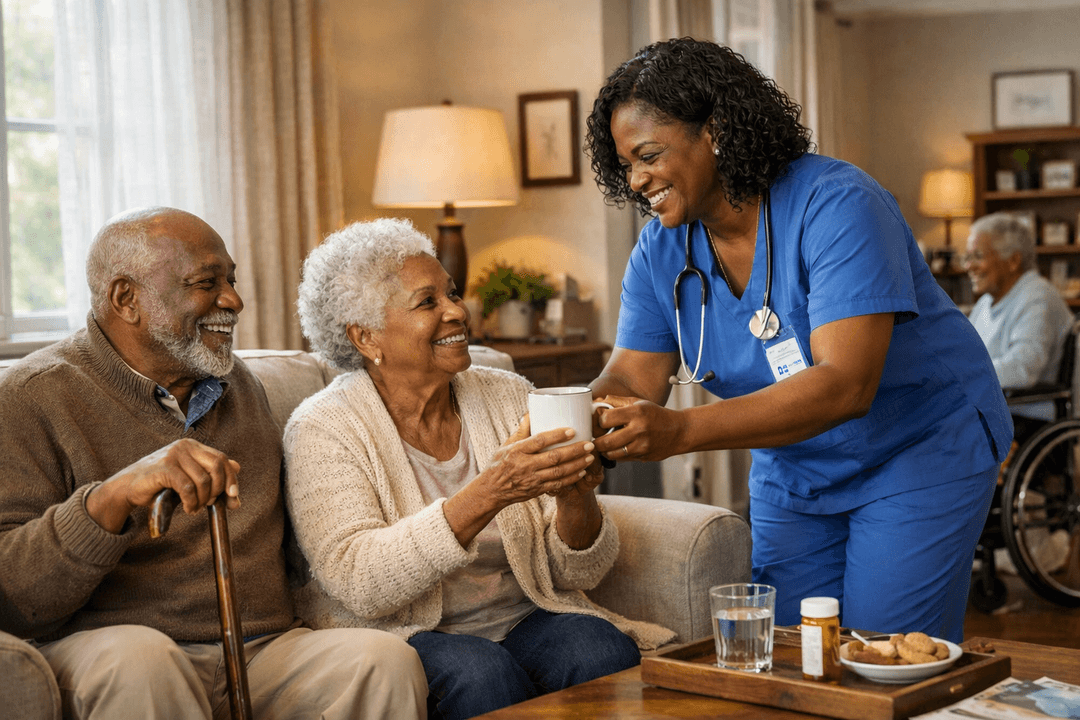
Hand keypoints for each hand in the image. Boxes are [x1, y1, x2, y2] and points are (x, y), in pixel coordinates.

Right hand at [87, 438, 240, 532]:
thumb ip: (211, 471)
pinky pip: (188, 488)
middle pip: (218, 466)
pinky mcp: (164, 468)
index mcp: (193, 446)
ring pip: (204, 480)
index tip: (234, 497)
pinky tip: (188, 509)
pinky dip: (192, 502)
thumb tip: (238, 468)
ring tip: (195, 508)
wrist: (128, 487)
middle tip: (210, 503)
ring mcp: (173, 455)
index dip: (232, 479)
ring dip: (203, 500)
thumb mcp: (189, 476)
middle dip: (220, 489)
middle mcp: (184, 446)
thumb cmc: (161, 483)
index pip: (222, 459)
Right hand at [476, 415, 595, 508]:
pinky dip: (571, 478)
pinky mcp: (536, 490)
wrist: (491, 490)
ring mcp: (531, 479)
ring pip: (559, 473)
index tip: (572, 430)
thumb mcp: (506, 445)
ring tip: (590, 457)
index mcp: (517, 451)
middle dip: (574, 451)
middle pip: (554, 458)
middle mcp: (525, 465)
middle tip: (589, 444)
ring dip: (577, 465)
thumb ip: (521, 431)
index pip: (539, 441)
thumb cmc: (498, 464)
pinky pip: (557, 484)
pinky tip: (582, 471)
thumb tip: (531, 413)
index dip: (557, 436)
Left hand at [592, 395, 688, 462]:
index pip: (606, 419)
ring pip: (611, 454)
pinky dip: (616, 454)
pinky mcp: (643, 457)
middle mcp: (639, 430)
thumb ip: (617, 401)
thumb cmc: (655, 415)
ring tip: (605, 444)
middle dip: (596, 441)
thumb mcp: (638, 403)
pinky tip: (617, 448)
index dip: (600, 421)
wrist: (678, 431)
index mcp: (636, 413)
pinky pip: (622, 458)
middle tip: (595, 439)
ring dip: (604, 450)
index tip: (602, 421)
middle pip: (605, 442)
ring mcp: (641, 446)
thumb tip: (596, 401)